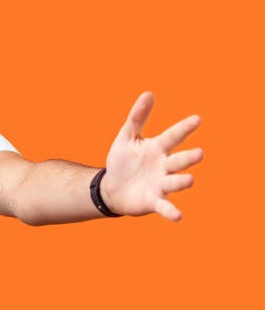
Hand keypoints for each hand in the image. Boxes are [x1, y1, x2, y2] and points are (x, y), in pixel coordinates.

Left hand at [102, 92, 202, 220]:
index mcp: (158, 149)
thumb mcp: (126, 137)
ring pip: (174, 183)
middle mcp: (164, 166)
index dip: (183, 128)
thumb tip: (149, 93)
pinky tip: (177, 216)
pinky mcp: (154, 201)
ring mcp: (161, 184)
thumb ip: (137, 117)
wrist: (111, 188)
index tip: (196, 119)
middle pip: (178, 160)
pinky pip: (164, 207)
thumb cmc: (122, 161)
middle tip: (198, 153)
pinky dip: (171, 211)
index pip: (173, 136)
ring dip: (182, 182)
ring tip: (190, 180)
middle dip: (188, 158)